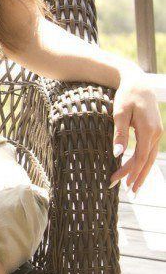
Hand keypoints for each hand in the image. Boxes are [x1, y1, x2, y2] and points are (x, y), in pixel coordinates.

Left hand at [109, 71, 163, 193]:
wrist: (138, 82)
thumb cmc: (127, 96)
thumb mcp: (119, 113)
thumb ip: (119, 134)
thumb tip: (117, 154)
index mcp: (148, 130)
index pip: (139, 157)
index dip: (128, 171)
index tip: (115, 180)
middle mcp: (156, 134)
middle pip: (146, 161)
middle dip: (136, 176)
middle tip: (126, 191)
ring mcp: (157, 133)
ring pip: (150, 158)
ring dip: (142, 172)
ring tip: (133, 186)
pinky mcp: (154, 131)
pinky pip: (150, 151)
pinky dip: (144, 162)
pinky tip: (137, 170)